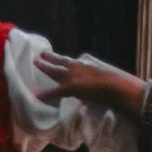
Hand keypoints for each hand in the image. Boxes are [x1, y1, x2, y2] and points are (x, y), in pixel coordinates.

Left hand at [32, 49, 147, 117]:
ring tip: (35, 64)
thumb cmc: (116, 84)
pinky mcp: (69, 87)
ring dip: (44, 68)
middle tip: (41, 55)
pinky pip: (54, 91)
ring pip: (54, 72)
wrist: (115, 87)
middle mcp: (77, 68)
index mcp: (86, 66)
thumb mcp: (108, 78)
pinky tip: (37, 96)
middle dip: (50, 59)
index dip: (64, 60)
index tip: (58, 56)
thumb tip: (108, 83)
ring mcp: (72, 77)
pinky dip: (46, 94)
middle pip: (61, 62)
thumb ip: (103, 79)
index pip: (72, 62)